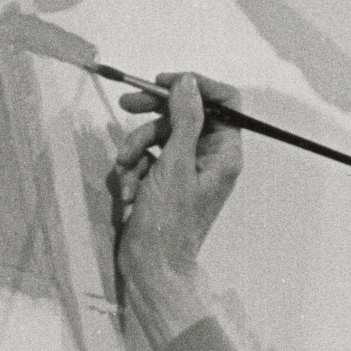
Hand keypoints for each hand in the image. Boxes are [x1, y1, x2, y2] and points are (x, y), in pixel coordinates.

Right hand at [114, 73, 242, 347]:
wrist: (150, 267)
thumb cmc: (168, 222)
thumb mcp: (175, 164)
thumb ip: (184, 120)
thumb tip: (189, 83)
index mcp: (224, 153)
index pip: (224, 101)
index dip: (195, 86)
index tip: (163, 83)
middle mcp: (210, 159)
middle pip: (184, 115)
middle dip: (152, 117)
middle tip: (125, 104)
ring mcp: (186, 171)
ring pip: (159, 136)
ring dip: (136, 149)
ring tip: (127, 171)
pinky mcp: (164, 183)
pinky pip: (147, 159)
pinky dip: (134, 170)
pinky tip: (130, 192)